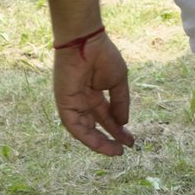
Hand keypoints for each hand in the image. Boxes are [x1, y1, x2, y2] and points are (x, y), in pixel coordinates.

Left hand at [52, 31, 134, 155]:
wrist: (86, 43)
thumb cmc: (103, 57)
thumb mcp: (117, 82)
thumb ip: (120, 102)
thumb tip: (124, 122)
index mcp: (95, 93)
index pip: (107, 115)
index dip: (118, 128)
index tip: (130, 139)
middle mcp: (83, 101)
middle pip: (96, 125)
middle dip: (110, 137)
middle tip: (124, 148)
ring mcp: (73, 103)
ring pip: (85, 129)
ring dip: (99, 142)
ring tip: (115, 151)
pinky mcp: (64, 104)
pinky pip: (74, 125)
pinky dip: (87, 136)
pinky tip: (100, 143)